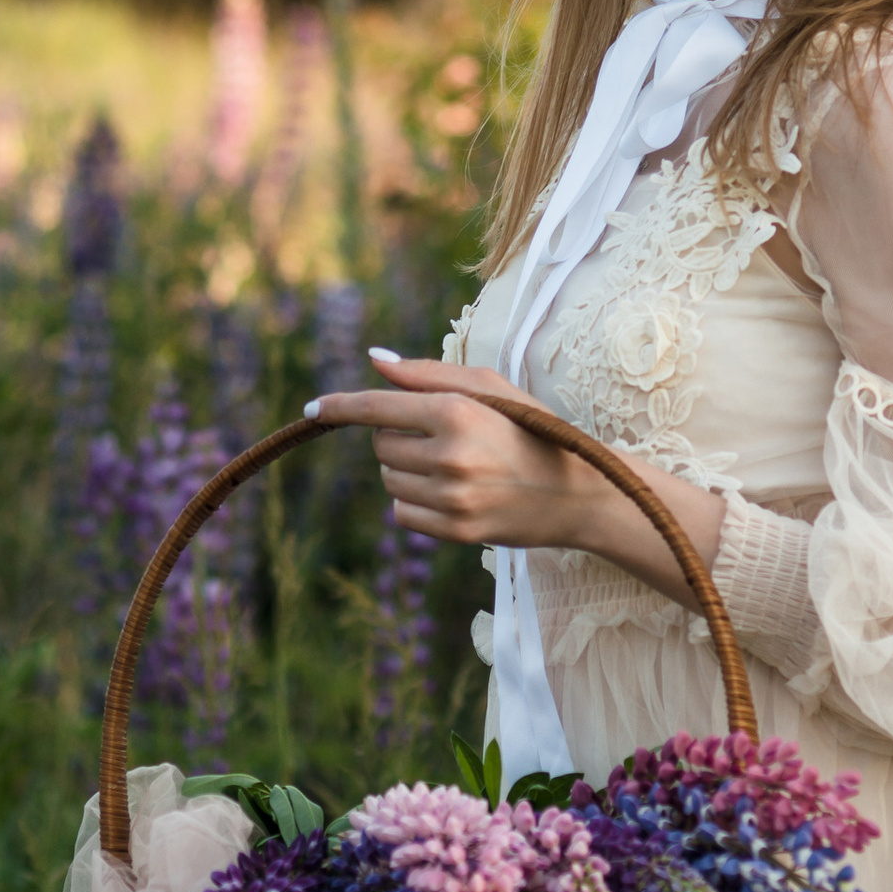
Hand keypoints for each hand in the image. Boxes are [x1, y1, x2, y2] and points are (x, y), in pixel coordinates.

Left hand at [305, 356, 726, 605]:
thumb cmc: (533, 429)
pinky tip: (453, 493)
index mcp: (458, 412)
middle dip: (400, 437)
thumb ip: (427, 373)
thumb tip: (374, 359)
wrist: (579, 493)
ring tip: (453, 465)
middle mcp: (450, 456)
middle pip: (382, 445)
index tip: (313, 408)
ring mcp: (453, 499)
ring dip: (407, 470)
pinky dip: (415, 502)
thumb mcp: (491, 387)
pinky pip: (402, 513)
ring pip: (390, 480)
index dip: (341, 407)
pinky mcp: (457, 531)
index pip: (378, 408)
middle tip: (443, 437)